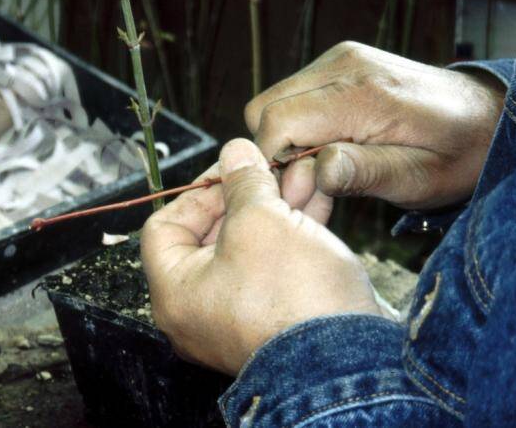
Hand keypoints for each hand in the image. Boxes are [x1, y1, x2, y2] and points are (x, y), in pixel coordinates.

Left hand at [141, 139, 381, 375]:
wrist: (350, 362)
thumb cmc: (291, 297)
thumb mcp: (259, 222)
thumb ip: (242, 181)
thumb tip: (235, 152)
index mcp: (176, 292)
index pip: (165, 228)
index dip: (197, 191)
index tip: (230, 168)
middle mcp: (202, 308)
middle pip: (214, 233)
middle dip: (248, 191)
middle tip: (271, 164)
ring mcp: (242, 313)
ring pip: (253, 243)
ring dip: (276, 204)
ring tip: (302, 171)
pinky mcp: (280, 313)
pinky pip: (278, 262)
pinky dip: (293, 228)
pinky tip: (316, 195)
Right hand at [245, 41, 505, 209]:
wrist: (485, 116)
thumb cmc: (455, 154)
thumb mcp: (417, 178)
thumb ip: (362, 173)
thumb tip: (307, 174)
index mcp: (363, 94)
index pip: (278, 121)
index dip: (273, 164)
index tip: (296, 194)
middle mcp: (343, 65)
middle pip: (264, 109)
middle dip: (276, 153)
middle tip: (311, 184)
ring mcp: (339, 60)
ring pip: (272, 103)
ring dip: (286, 141)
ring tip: (324, 167)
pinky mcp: (338, 64)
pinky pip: (292, 97)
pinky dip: (298, 127)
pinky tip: (329, 146)